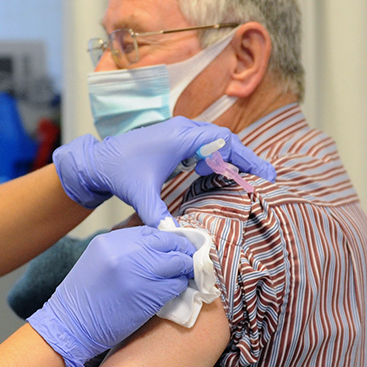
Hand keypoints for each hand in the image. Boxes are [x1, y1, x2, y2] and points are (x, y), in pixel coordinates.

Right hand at [27, 227, 195, 366]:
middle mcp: (125, 251)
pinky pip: (176, 284)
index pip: (152, 231)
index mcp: (111, 240)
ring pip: (177, 262)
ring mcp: (138, 272)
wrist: (69, 326)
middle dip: (182, 250)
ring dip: (185, 269)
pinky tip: (177, 291)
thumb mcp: (98, 262)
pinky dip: (181, 286)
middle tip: (189, 259)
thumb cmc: (83, 299)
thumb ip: (124, 250)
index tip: (175, 248)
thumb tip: (156, 248)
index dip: (168, 239)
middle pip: (168, 242)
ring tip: (185, 276)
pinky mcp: (148, 294)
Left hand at [52, 117, 275, 224]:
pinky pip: (202, 145)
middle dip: (244, 159)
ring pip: (214, 141)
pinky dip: (212, 157)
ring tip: (239, 179)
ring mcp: (178, 132)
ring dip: (227, 158)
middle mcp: (182, 129)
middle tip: (262, 178)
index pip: (226, 142)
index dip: (249, 158)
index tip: (267, 174)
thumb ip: (160, 215)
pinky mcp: (173, 139)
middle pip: (225, 140)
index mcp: (181, 137)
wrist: (99, 162)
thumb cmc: (120, 174)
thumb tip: (177, 237)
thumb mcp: (141, 195)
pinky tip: (212, 173)